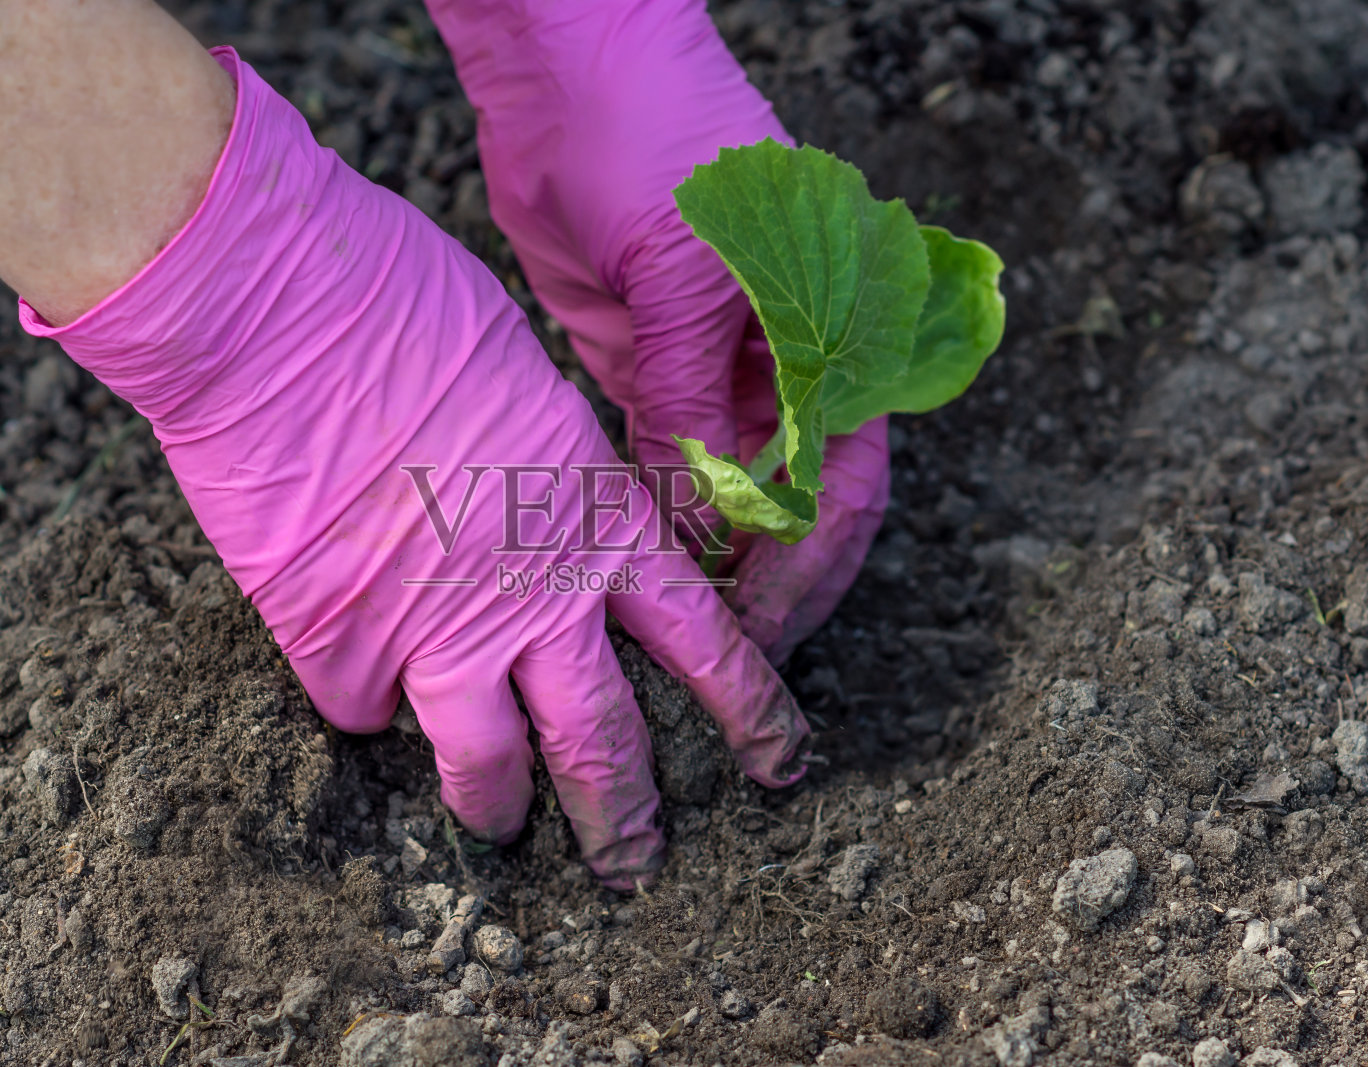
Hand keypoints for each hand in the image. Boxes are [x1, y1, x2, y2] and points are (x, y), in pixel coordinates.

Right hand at [21, 49, 807, 888]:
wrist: (279, 311)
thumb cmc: (403, 306)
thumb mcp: (526, 385)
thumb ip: (549, 483)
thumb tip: (537, 533)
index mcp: (597, 522)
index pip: (705, 643)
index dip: (750, 712)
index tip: (780, 759)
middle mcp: (533, 598)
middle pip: (605, 743)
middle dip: (630, 818)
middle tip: (637, 864)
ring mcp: (433, 632)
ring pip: (488, 767)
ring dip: (497, 808)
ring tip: (499, 830)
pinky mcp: (335, 645)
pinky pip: (359, 709)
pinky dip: (361, 698)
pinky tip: (353, 670)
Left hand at [426, 0, 889, 664]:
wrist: (567, 67)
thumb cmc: (653, 134)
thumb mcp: (683, 276)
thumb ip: (689, 400)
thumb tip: (700, 524)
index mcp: (833, 331)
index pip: (843, 479)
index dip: (809, 566)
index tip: (762, 633)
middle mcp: (784, 361)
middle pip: (794, 501)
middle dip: (763, 583)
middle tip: (718, 660)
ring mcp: (714, 366)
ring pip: (726, 493)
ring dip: (704, 561)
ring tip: (671, 633)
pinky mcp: (649, 365)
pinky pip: (661, 460)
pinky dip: (651, 514)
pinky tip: (630, 565)